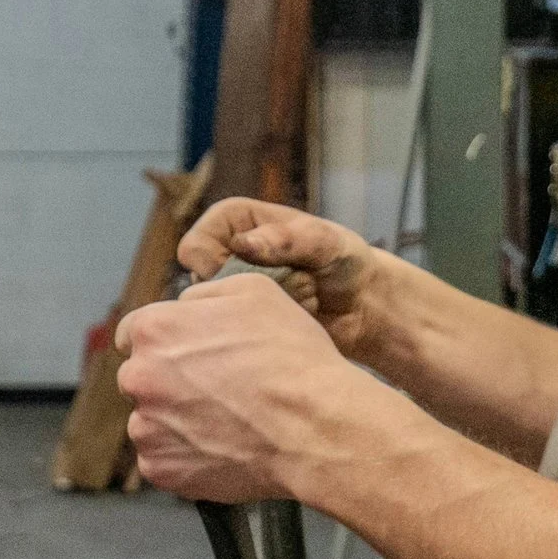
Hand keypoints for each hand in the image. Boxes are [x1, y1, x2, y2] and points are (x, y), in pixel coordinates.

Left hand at [115, 272, 363, 502]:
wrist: (315, 428)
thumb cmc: (291, 357)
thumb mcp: (254, 292)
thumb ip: (203, 295)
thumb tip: (184, 306)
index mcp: (155, 330)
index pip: (133, 333)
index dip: (164, 341)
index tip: (186, 354)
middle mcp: (139, 378)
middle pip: (141, 377)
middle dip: (169, 381)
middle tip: (218, 390)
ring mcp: (147, 428)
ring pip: (151, 421)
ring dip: (177, 421)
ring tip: (226, 423)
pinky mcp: (161, 470)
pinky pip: (163, 459)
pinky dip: (186, 457)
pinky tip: (223, 448)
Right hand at [178, 199, 388, 363]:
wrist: (363, 305)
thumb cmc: (345, 260)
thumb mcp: (324, 242)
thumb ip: (285, 240)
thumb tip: (241, 245)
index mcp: (234, 221)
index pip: (194, 246)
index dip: (212, 265)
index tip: (250, 272)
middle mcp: (225, 255)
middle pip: (199, 286)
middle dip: (241, 294)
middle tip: (284, 289)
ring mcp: (232, 291)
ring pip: (213, 315)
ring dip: (253, 314)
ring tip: (292, 304)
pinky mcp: (242, 322)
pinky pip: (232, 336)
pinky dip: (259, 332)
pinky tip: (288, 324)